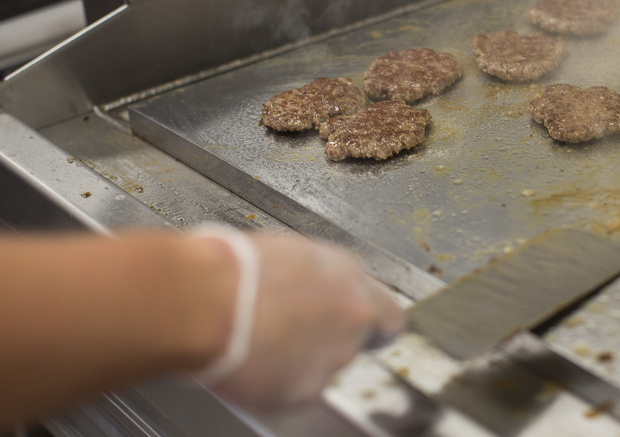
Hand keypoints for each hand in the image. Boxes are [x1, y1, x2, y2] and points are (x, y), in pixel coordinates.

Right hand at [208, 233, 403, 409]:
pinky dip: (279, 382)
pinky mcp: (305, 391)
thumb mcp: (290, 253)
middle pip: (353, 342)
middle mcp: (352, 319)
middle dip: (325, 339)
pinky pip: (297, 390)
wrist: (206, 301)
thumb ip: (317, 277)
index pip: (390, 316)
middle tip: (289, 329)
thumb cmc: (236, 268)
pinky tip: (255, 360)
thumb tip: (312, 285)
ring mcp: (332, 358)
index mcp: (351, 279)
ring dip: (302, 360)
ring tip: (263, 341)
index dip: (373, 326)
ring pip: (325, 367)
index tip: (362, 329)